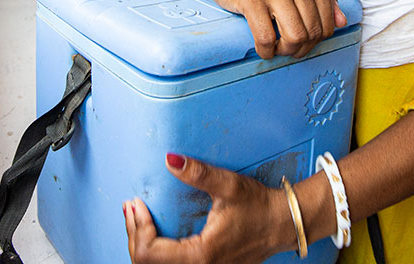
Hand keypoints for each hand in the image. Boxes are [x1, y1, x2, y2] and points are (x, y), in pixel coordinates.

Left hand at [124, 154, 295, 263]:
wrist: (283, 224)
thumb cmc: (260, 207)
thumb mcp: (229, 186)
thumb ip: (198, 173)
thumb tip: (170, 160)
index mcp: (201, 256)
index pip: (150, 253)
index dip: (137, 227)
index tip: (135, 203)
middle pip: (148, 263)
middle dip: (134, 235)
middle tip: (130, 209)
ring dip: (142, 244)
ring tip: (136, 219)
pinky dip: (156, 251)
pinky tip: (153, 232)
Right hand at [200, 0, 347, 58]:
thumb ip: (324, 2)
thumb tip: (342, 23)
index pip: (328, 23)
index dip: (315, 41)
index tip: (301, 41)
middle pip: (311, 32)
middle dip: (299, 49)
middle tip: (286, 47)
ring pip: (294, 36)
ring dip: (284, 51)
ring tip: (276, 47)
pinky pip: (266, 37)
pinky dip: (266, 50)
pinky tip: (263, 47)